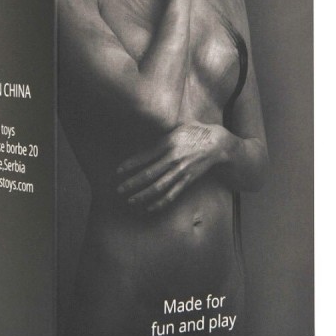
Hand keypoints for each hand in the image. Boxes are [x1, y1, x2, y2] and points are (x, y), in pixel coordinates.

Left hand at [116, 123, 230, 212]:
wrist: (216, 143)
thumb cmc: (193, 131)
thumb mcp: (175, 127)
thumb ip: (160, 133)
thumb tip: (141, 131)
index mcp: (168, 142)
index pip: (145, 155)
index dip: (130, 164)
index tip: (118, 171)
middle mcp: (173, 158)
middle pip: (149, 173)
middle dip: (132, 183)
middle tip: (119, 189)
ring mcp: (181, 170)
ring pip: (159, 186)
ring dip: (143, 195)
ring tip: (130, 200)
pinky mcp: (188, 180)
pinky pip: (172, 194)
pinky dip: (160, 202)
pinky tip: (149, 207)